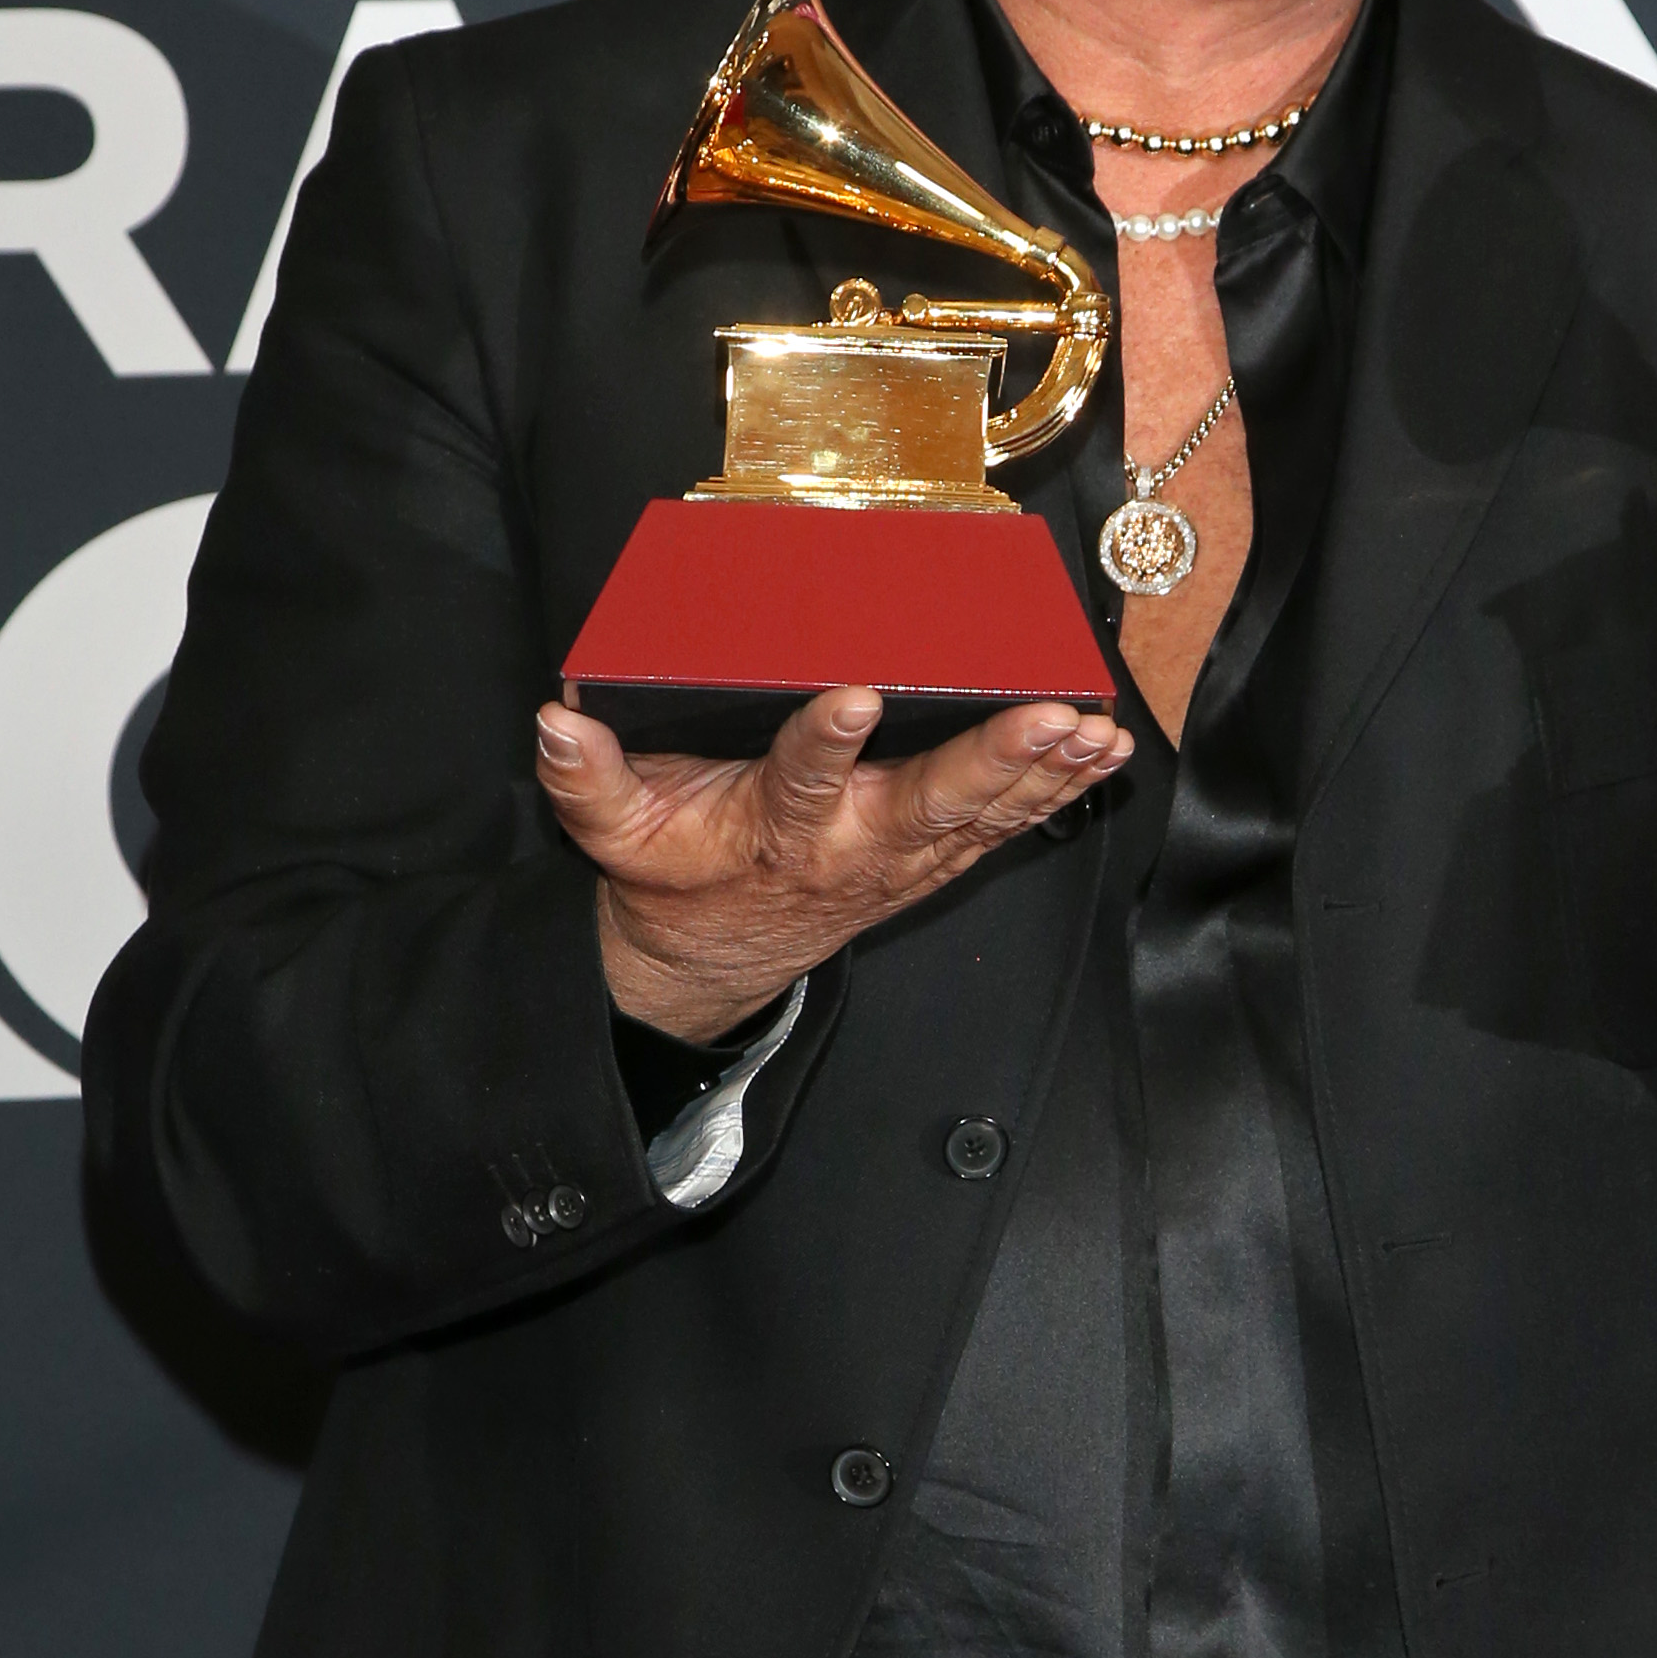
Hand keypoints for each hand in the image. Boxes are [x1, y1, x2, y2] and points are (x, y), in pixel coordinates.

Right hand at [534, 686, 1130, 1043]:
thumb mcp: (612, 834)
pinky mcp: (935, 862)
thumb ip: (584, 779)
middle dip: (992, 759)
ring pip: (985, 816)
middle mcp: (852, 848)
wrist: (711, 962)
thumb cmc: (672, 876)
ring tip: (1098, 729)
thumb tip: (551, 722)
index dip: (824, 744)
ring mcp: (904, 860)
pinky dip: (1057, 792)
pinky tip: (1105, 754)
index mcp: (775, 832)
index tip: (852, 695)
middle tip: (1046, 718)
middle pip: (929, 804)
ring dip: (1046, 774)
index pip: (799, 782)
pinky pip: (1006, 827)